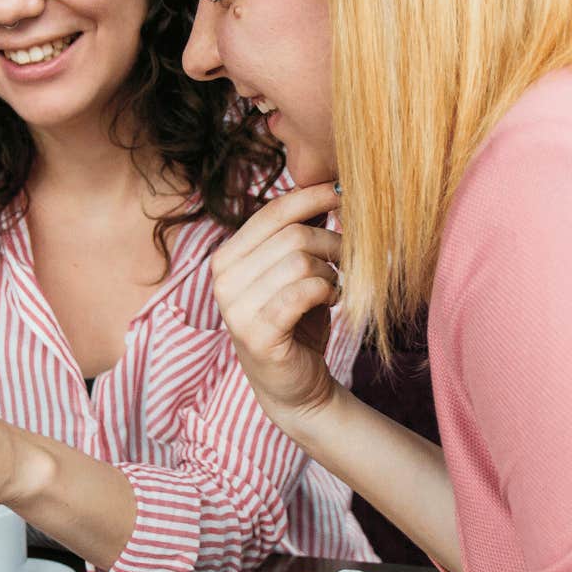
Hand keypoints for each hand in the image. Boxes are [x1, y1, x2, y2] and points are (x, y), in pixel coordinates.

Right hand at [210, 183, 343, 430]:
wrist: (294, 385)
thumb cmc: (297, 322)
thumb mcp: (294, 271)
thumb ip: (299, 233)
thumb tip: (326, 186)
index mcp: (227, 257)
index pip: (272, 212)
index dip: (310, 196)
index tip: (341, 192)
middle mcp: (223, 279)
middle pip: (292, 235)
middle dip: (331, 242)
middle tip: (348, 259)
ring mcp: (235, 308)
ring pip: (300, 262)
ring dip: (331, 272)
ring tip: (336, 286)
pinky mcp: (256, 334)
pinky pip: (302, 292)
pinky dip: (327, 291)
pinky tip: (332, 300)